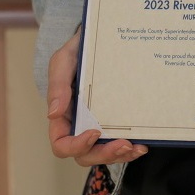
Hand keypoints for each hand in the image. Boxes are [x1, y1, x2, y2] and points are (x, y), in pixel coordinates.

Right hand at [46, 30, 147, 167]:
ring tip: (137, 148)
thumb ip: (57, 85)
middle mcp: (79, 125)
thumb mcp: (63, 61)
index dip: (76, 145)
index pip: (61, 144)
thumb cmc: (76, 50)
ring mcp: (97, 124)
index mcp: (63, 116)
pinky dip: (130, 148)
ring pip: (103, 153)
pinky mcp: (114, 120)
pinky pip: (119, 141)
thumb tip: (53, 114)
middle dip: (104, 154)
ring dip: (120, 155)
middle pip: (85, 155)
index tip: (94, 132)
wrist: (98, 39)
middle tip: (124, 145)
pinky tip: (142, 144)